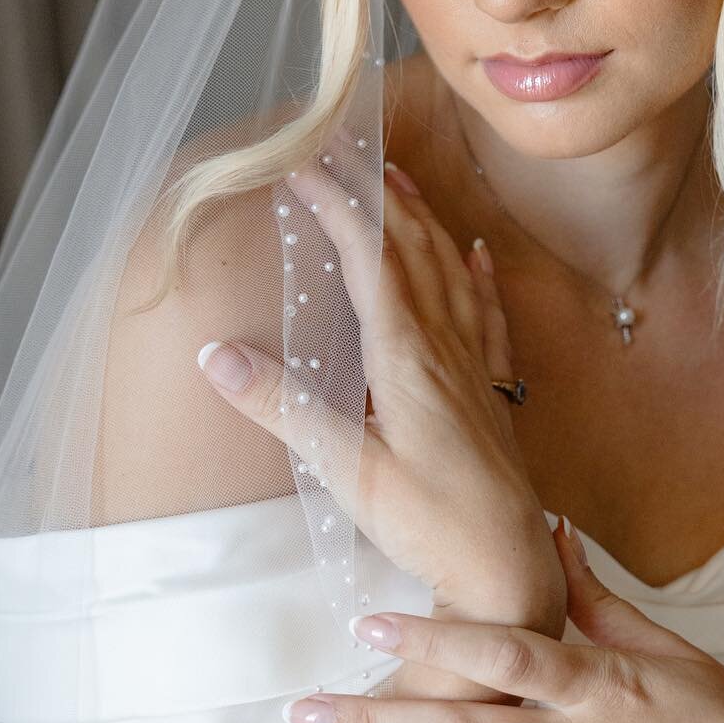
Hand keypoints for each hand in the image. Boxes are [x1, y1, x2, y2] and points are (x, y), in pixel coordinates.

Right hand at [197, 124, 565, 665]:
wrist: (511, 571)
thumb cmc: (432, 527)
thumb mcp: (345, 473)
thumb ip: (283, 409)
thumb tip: (212, 353)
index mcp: (407, 358)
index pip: (369, 257)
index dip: (336, 204)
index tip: (300, 165)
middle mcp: (446, 350)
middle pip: (410, 248)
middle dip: (372, 192)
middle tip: (339, 151)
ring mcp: (475, 370)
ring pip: (450, 271)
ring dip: (420, 218)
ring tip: (396, 176)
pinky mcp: (493, 396)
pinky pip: (488, 315)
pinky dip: (477, 273)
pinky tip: (477, 251)